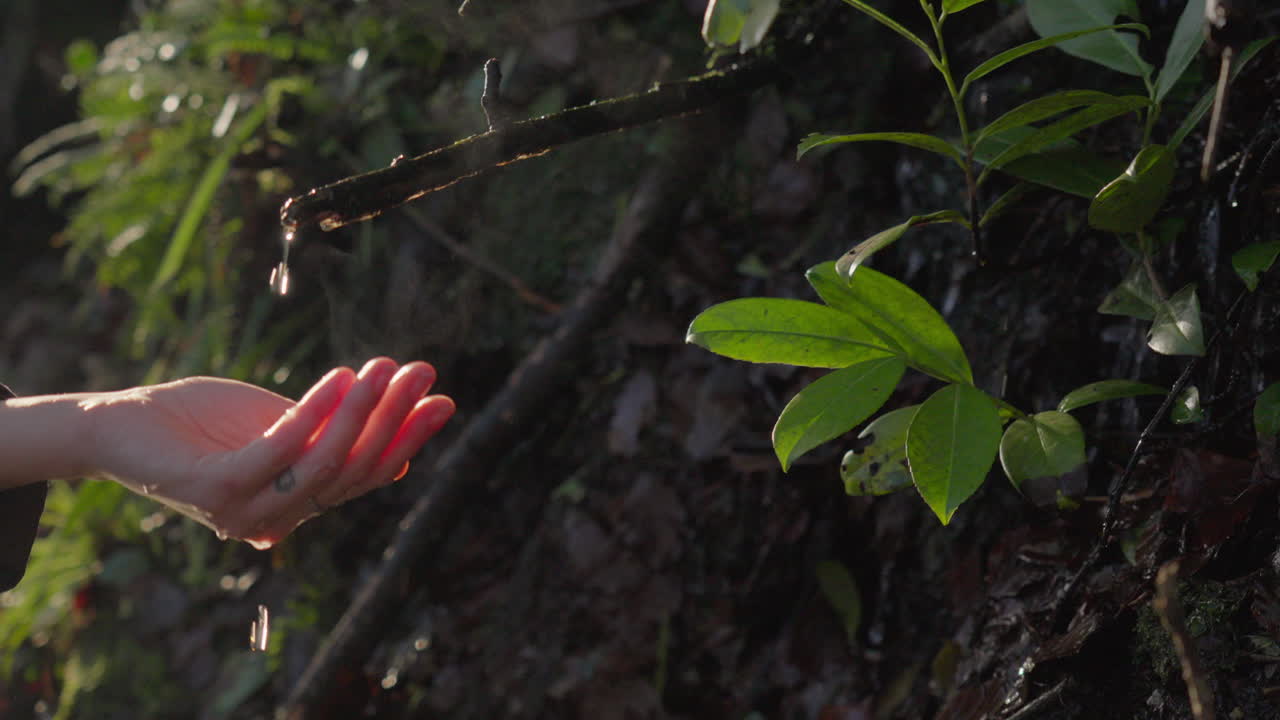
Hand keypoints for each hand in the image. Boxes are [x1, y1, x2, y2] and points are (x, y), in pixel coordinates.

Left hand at [85, 358, 453, 546]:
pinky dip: (313, 414)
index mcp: (299, 503)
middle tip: (422, 371)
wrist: (115, 428)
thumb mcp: (278, 420)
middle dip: (395, 418)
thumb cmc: (197, 422)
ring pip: (325, 463)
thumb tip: (403, 415)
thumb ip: (330, 428)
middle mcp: (279, 518)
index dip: (409, 437)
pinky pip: (279, 452)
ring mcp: (248, 511)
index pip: (368, 475)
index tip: (442, 398)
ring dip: (362, 412)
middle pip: (355, 469)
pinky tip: (339, 375)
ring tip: (383, 366)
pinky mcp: (217, 491)